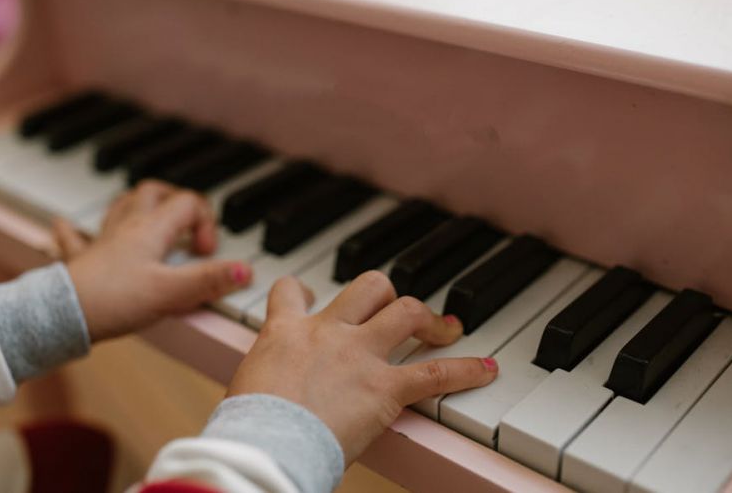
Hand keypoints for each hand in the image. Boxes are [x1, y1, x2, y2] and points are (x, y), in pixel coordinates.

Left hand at [53, 181, 251, 341]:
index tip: (206, 253)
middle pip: (152, 192)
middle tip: (187, 221)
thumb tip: (245, 271)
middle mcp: (127, 227)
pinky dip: (73, 230)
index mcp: (151, 229)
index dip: (206, 223)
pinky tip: (62, 225)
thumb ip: (209, 281)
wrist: (63, 314)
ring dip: (136, 205)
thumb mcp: (171, 293)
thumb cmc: (113, 300)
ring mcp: (102, 242)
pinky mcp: (82, 262)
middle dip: (174, 199)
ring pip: (119, 206)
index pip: (188, 203)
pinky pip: (73, 237)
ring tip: (148, 212)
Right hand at [227, 271, 497, 463]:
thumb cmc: (247, 427)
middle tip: (393, 308)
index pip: (290, 292)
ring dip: (427, 317)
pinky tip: (487, 370)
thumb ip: (261, 383)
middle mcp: (326, 332)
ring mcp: (359, 355)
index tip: (308, 296)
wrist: (265, 443)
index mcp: (284, 332)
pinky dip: (466, 370)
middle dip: (384, 293)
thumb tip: (258, 405)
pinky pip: (435, 373)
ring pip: (405, 310)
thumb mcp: (244, 392)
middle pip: (366, 288)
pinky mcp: (384, 387)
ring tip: (445, 327)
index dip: (301, 291)